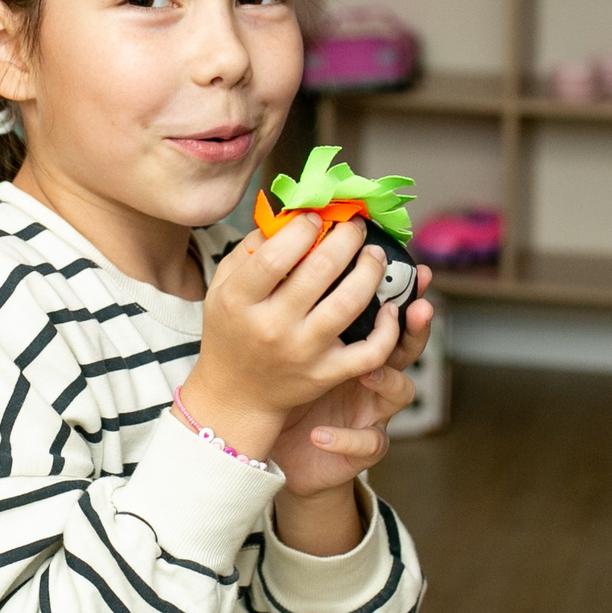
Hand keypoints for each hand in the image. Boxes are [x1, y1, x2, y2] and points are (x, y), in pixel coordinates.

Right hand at [180, 216, 400, 460]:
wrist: (234, 395)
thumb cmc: (231, 332)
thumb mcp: (222, 287)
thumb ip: (251, 249)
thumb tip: (292, 217)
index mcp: (239, 301)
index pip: (275, 256)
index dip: (303, 229)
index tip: (318, 218)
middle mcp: (271, 326)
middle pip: (320, 270)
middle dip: (346, 238)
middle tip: (356, 227)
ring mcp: (302, 352)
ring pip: (350, 302)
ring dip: (371, 270)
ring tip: (375, 255)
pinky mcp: (326, 374)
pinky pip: (370, 350)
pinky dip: (388, 327)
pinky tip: (389, 307)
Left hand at [269, 267, 433, 497]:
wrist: (281, 445)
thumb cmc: (289, 386)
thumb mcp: (296, 341)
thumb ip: (306, 304)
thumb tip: (300, 256)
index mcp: (358, 345)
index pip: (389, 313)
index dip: (406, 293)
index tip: (417, 271)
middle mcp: (375, 376)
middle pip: (407, 348)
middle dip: (414, 328)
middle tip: (417, 307)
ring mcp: (372, 411)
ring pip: (400, 392)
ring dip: (389, 380)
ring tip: (370, 372)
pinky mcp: (361, 447)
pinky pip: (366, 443)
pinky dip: (343, 439)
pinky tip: (319, 434)